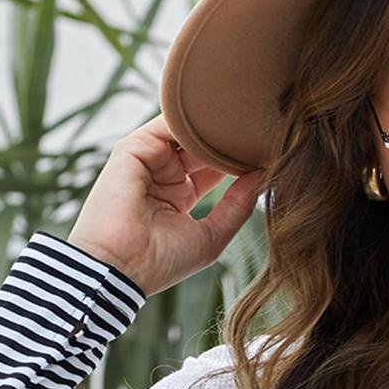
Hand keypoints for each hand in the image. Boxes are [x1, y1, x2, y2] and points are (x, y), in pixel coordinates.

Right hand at [66, 114, 268, 299]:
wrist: (120, 268)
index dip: (238, 159)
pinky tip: (218, 122)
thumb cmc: (161, 262)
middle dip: (228, 138)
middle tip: (261, 128)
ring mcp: (146, 160)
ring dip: (213, 126)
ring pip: (185, 131)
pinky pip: (166, 124)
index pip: (213, 167)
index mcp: (178, 196)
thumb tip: (263, 177)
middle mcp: (162, 175)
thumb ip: (238, 206)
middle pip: (201, 145)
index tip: (267, 151)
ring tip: (245, 122)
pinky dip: (191, 120)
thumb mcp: (212, 235)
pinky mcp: (132, 149)